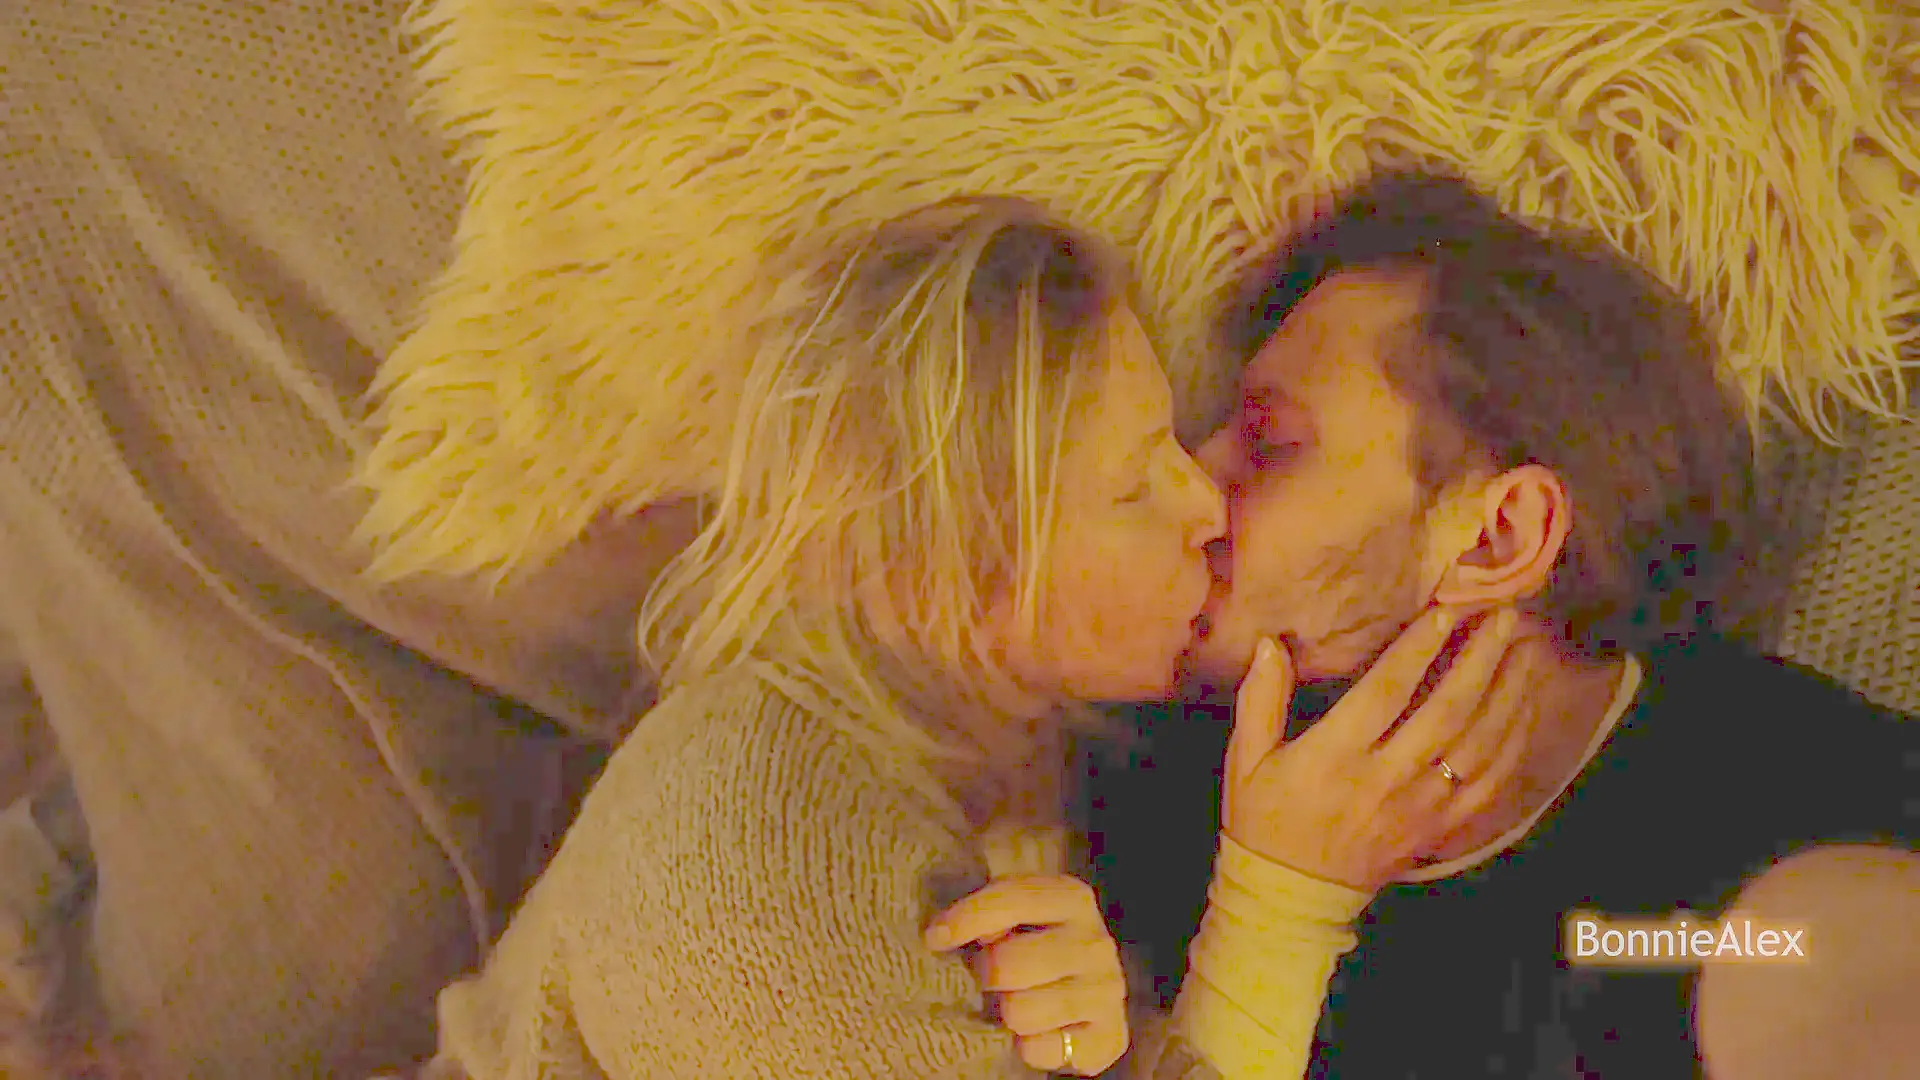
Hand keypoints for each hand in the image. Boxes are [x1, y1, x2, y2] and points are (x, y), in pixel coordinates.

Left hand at [924, 875, 1127, 1075]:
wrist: (1087, 1000)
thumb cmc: (1034, 948)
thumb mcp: (1015, 918)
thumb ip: (989, 911)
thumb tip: (946, 931)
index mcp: (1072, 898)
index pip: (1011, 898)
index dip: (966, 917)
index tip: (934, 938)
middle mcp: (1096, 941)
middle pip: (1007, 963)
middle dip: (987, 975)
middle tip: (991, 979)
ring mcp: (1108, 990)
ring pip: (1020, 1012)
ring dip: (1007, 1014)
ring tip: (1016, 1004)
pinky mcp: (1111, 1036)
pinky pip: (1040, 1049)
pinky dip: (1028, 1047)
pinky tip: (1038, 1032)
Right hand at [1222, 606, 1530, 891]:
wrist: (1293, 895)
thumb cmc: (1264, 818)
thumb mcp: (1246, 759)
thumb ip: (1260, 700)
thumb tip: (1272, 644)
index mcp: (1334, 757)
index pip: (1385, 693)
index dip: (1418, 649)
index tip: (1445, 611)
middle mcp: (1386, 779)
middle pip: (1447, 711)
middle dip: (1481, 659)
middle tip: (1505, 616)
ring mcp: (1421, 806)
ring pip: (1478, 744)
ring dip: (1508, 693)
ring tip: (1526, 650)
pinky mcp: (1441, 828)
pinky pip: (1490, 783)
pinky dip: (1513, 743)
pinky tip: (1525, 708)